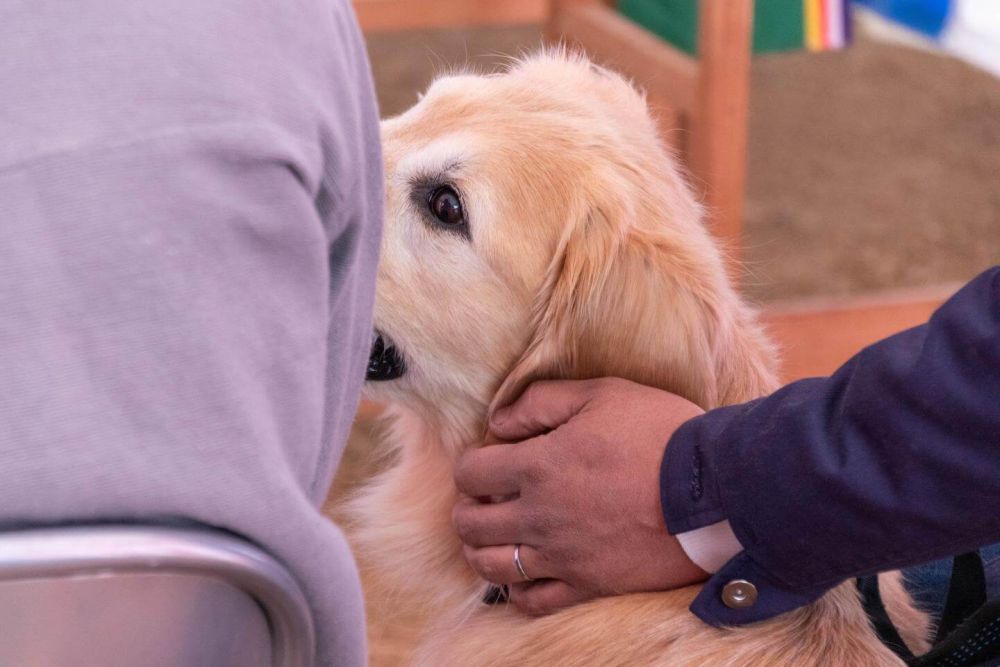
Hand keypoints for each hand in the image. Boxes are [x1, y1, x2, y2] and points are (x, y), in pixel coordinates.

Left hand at [453, 377, 708, 614]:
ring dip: (482, 550)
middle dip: (469, 508)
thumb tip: (498, 421)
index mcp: (537, 466)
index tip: (489, 460)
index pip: (470, 472)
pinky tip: (524, 574)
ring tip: (495, 537)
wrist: (716, 492)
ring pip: (492, 565)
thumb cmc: (660, 434)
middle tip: (485, 499)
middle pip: (471, 524)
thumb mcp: (603, 394)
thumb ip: (541, 402)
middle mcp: (539, 515)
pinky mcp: (589, 584)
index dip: (472, 464)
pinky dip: (518, 590)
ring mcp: (562, 555)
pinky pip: (534, 601)